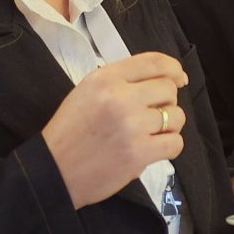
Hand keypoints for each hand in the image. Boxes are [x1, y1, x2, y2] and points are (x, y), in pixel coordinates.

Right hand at [42, 53, 189, 208]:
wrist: (54, 170)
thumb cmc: (71, 131)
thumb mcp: (88, 91)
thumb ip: (122, 81)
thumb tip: (171, 78)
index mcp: (106, 78)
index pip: (154, 62)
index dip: (173, 69)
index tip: (179, 78)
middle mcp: (120, 97)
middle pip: (168, 89)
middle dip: (166, 102)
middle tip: (151, 115)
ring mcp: (131, 126)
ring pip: (176, 116)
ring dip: (169, 126)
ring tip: (150, 133)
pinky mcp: (138, 154)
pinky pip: (175, 143)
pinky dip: (168, 146)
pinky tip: (153, 148)